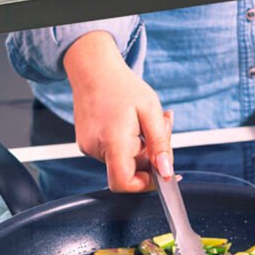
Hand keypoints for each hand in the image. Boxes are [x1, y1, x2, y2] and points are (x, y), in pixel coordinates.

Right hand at [63, 31, 172, 191]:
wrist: (93, 69)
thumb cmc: (122, 86)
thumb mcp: (151, 110)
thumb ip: (160, 144)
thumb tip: (167, 172)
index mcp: (112, 141)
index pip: (124, 183)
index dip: (145, 185)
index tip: (161, 172)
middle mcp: (96, 148)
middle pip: (130, 171)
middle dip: (151, 156)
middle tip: (163, 127)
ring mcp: (89, 148)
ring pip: (125, 161)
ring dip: (142, 147)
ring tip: (145, 120)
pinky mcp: (87, 144)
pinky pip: (115, 153)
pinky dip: (129, 143)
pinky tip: (133, 122)